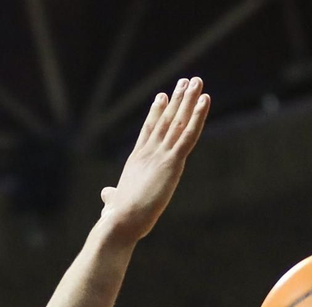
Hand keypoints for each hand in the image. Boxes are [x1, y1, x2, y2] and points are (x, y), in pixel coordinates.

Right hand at [98, 76, 210, 244]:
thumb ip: (111, 196)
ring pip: (178, 122)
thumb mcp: (114, 202)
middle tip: (185, 81)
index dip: (157, 112)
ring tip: (196, 81)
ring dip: (188, 100)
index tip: (162, 96)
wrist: (122, 220)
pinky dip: (198, 116)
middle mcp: (148, 152)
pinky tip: (205, 100)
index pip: (149, 130)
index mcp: (136, 160)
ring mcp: (160, 155)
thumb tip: (107, 196)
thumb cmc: (118, 217)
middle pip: (165, 120)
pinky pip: (189, 134)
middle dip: (176, 100)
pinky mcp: (172, 162)